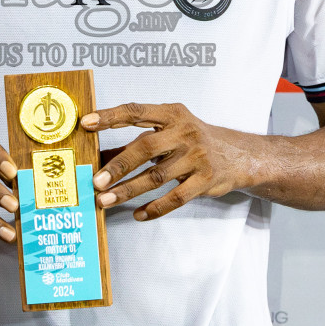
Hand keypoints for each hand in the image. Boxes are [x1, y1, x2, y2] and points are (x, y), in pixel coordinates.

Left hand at [82, 102, 247, 220]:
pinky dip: (155, 208)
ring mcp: (197, 156)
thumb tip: (97, 157)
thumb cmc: (193, 141)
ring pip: (157, 176)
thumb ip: (135, 143)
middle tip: (96, 181)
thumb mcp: (168, 132)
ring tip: (105, 201)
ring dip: (128, 191)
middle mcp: (185, 132)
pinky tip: (138, 214)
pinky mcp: (205, 180)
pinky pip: (176, 198)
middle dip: (118, 165)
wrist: (237, 155)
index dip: (110, 116)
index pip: (136, 111)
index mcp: (172, 114)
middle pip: (145, 147)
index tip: (86, 123)